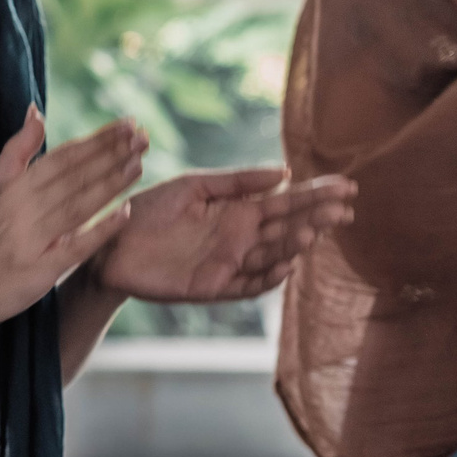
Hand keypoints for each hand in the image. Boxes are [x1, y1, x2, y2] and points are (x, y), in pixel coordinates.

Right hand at [0, 109, 145, 350]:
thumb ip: (15, 153)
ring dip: (111, 183)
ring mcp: (30, 240)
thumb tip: (35, 111)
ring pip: (77, 205)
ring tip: (140, 163)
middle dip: (111, 154)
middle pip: (73, 176)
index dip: (96, 140)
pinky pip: (73, 246)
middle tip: (144, 135)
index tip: (127, 124)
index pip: (61, 157)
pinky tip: (125, 214)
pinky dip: (99, 230)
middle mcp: (21, 210)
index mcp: (11, 189)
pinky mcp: (37, 270)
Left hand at [90, 168, 357, 303]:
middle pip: (287, 228)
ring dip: (293, 244)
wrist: (108, 243)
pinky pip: (246, 284)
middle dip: (317, 218)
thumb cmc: (149, 212)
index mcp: (239, 212)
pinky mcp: (210, 286)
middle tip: (346, 208)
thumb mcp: (194, 187)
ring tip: (315, 231)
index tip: (348, 186)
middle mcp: (240, 239)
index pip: (287, 202)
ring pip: (271, 255)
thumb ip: (236, 181)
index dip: (317, 195)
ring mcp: (228, 264)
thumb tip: (285, 171)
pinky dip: (266, 276)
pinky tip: (286, 263)